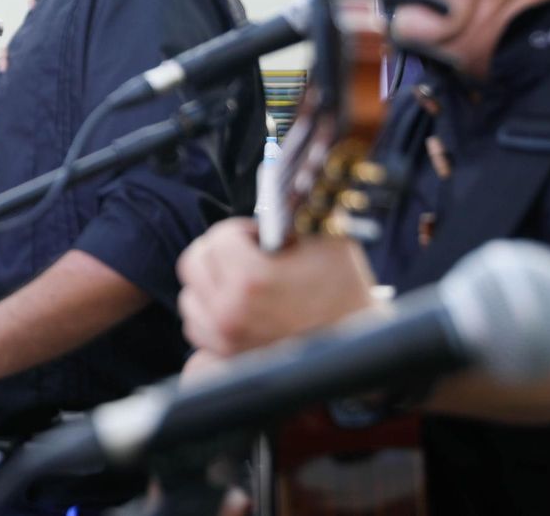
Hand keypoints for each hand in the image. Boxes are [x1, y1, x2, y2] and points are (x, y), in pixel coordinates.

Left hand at [175, 217, 375, 358]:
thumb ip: (293, 213)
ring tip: (244, 284)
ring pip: (191, 297)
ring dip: (211, 285)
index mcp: (249, 279)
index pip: (218, 237)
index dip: (242, 232)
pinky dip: (211, 315)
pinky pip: (198, 328)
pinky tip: (239, 309)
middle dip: (219, 253)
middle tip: (246, 256)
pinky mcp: (227, 359)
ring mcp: (225, 339)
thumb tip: (276, 191)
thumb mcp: (327, 239)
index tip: (261, 238)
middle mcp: (229, 312)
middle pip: (194, 264)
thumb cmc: (347, 292)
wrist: (359, 345)